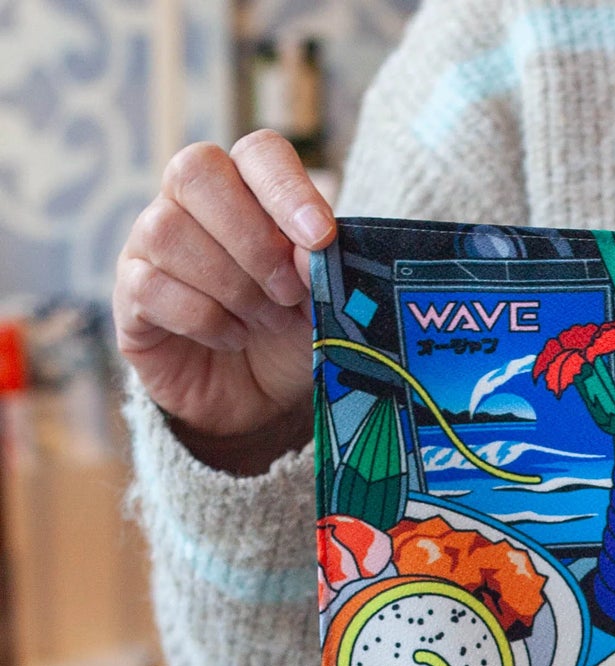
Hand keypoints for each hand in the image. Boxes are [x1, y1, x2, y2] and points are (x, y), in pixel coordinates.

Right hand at [114, 131, 334, 473]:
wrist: (258, 400)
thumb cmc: (290, 337)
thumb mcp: (322, 307)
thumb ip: (321, 272)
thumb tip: (310, 246)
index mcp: (246, 190)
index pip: (257, 153)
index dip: (287, 188)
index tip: (321, 237)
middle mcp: (188, 204)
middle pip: (195, 171)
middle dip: (252, 239)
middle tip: (287, 293)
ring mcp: (150, 244)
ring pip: (168, 231)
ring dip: (231, 286)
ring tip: (264, 321)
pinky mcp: (130, 294)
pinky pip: (151, 287)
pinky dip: (203, 318)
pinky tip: (232, 338)